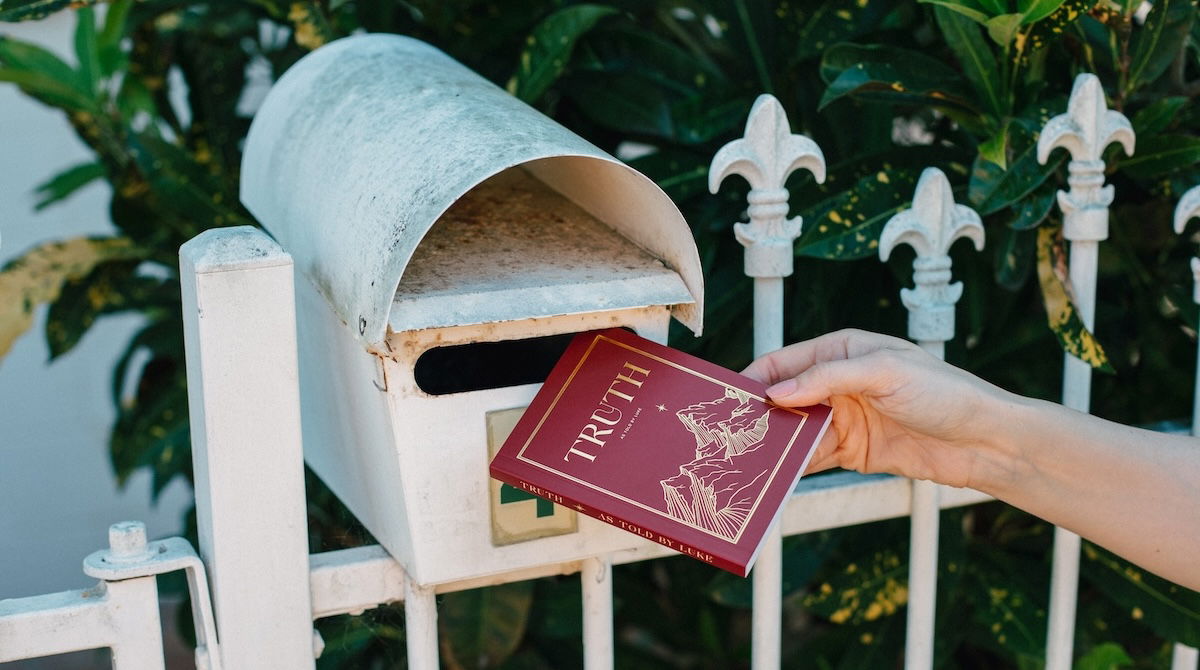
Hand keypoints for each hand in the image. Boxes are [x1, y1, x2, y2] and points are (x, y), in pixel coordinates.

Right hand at [743, 329, 1008, 487]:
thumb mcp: (883, 372)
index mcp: (842, 351)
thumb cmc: (944, 392)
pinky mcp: (853, 452)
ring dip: (774, 444)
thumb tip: (777, 391)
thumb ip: (826, 378)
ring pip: (795, 431)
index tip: (728, 400)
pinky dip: (794, 465)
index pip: (785, 362)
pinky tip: (776, 475)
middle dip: (759, 415)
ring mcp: (844, 419)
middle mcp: (838, 384)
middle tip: (729, 435)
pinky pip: (813, 457)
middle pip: (785, 398)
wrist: (985, 441)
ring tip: (745, 459)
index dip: (755, 379)